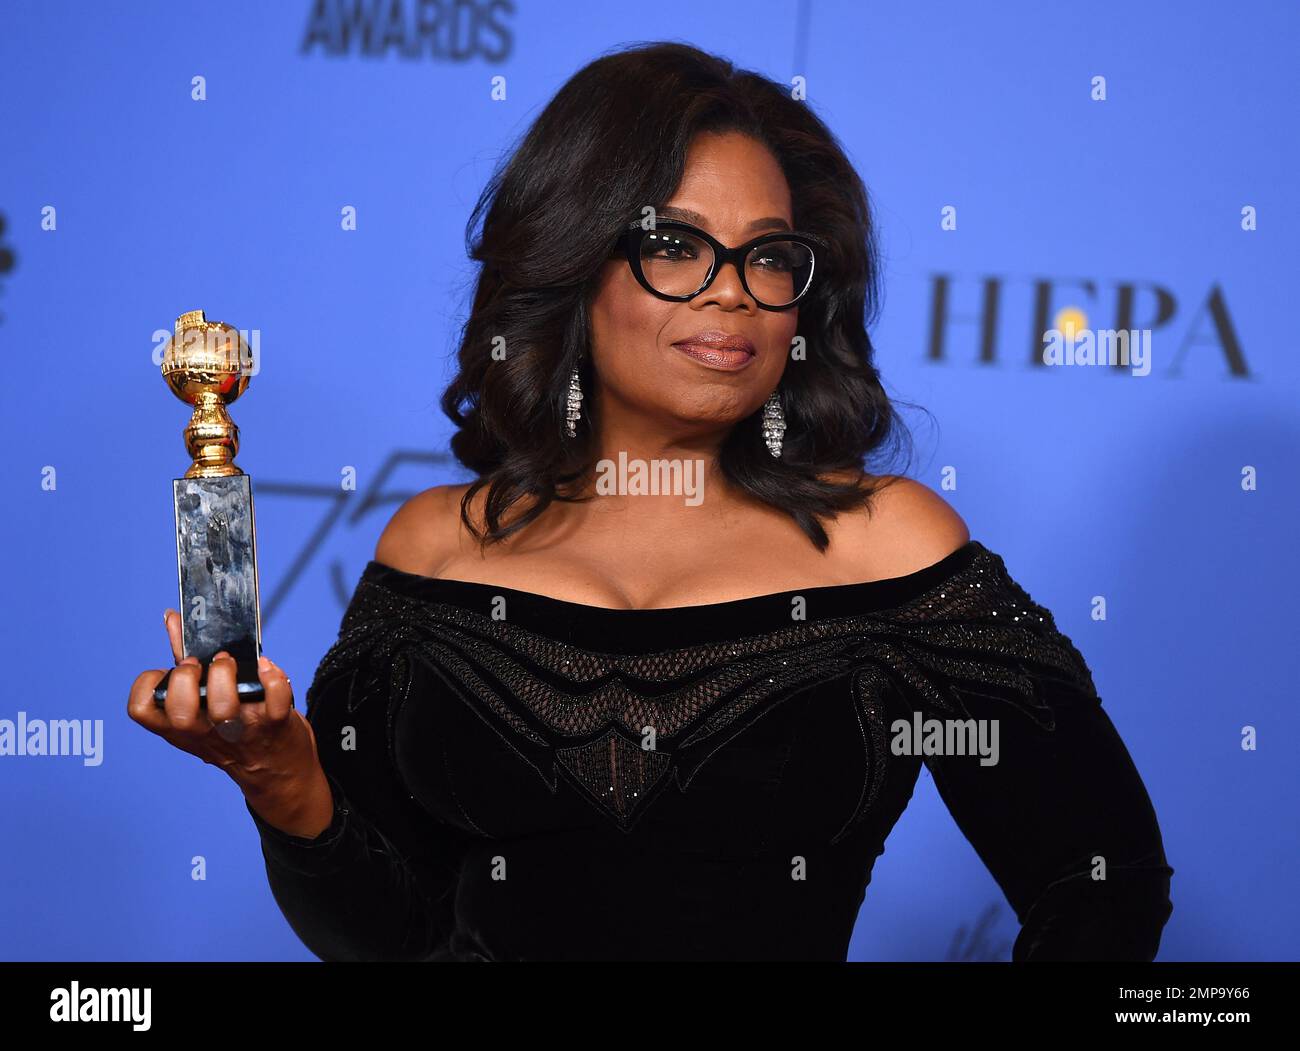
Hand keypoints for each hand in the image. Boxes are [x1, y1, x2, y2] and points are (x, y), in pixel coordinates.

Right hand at [127, 609, 334, 837]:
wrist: (277, 770)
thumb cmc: (234, 729)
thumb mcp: (202, 703)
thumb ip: (185, 661)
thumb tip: (172, 619)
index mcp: (180, 727)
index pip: (141, 711)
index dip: (146, 686)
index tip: (164, 671)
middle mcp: (206, 732)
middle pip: (180, 713)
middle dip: (185, 680)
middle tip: (200, 666)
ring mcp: (241, 729)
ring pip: (223, 708)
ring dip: (224, 676)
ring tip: (229, 663)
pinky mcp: (276, 724)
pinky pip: (275, 701)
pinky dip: (272, 679)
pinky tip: (266, 668)